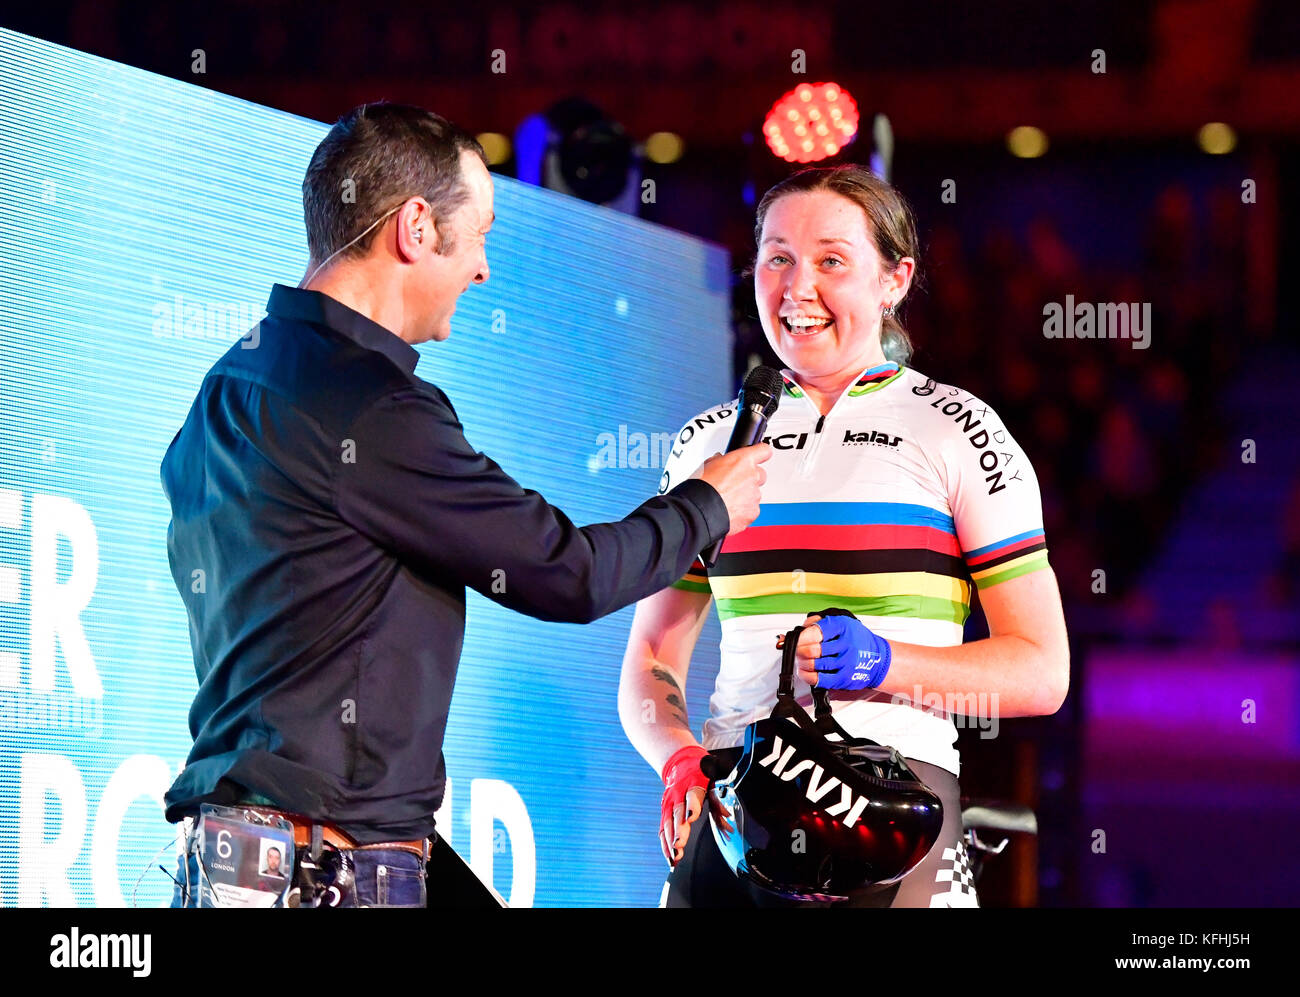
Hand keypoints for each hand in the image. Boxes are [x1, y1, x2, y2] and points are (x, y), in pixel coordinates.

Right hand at [659, 745, 732, 865]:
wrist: (679, 762)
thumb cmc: (699, 773)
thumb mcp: (712, 781)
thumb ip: (718, 801)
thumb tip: (727, 818)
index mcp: (693, 783)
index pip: (692, 795)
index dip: (692, 806)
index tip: (691, 818)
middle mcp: (678, 793)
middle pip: (677, 812)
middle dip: (678, 830)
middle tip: (679, 845)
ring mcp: (669, 802)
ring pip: (667, 822)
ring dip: (670, 840)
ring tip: (674, 856)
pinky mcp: (664, 809)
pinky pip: (662, 827)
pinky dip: (665, 842)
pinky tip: (668, 855)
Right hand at [695, 443, 770, 535]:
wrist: (701, 510)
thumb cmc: (702, 488)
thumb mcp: (707, 465)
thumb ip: (720, 461)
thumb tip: (720, 461)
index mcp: (743, 460)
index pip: (763, 450)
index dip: (760, 454)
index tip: (759, 456)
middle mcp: (752, 476)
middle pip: (761, 474)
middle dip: (750, 478)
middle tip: (735, 484)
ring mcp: (754, 494)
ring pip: (755, 494)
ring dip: (745, 496)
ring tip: (727, 500)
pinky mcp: (753, 511)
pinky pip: (752, 510)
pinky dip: (743, 511)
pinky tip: (730, 510)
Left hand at [777, 611, 891, 689]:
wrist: (878, 658)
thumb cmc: (857, 640)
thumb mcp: (842, 622)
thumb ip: (819, 621)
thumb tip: (800, 629)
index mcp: (842, 626)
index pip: (814, 632)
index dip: (799, 637)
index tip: (793, 640)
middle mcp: (845, 644)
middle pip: (811, 649)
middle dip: (798, 651)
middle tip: (796, 651)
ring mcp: (845, 662)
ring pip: (813, 664)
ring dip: (802, 662)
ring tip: (802, 660)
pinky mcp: (844, 678)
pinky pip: (819, 679)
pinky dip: (807, 675)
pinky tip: (805, 671)